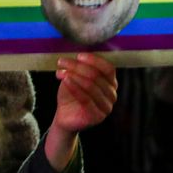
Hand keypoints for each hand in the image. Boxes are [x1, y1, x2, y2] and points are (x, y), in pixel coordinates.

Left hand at [44, 53, 117, 170]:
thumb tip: (71, 59)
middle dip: (77, 66)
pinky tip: (65, 81)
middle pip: (96, 75)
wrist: (65, 115)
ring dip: (74, 75)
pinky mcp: (97, 116)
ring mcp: (106, 107)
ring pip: (91, 85)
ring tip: (60, 72)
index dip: (94, 60)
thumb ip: (77, 68)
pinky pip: (86, 99)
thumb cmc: (72, 94)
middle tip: (61, 62)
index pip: (108, 68)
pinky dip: (74, 87)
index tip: (78, 56)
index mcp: (110, 83)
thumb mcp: (75, 77)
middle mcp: (112, 94)